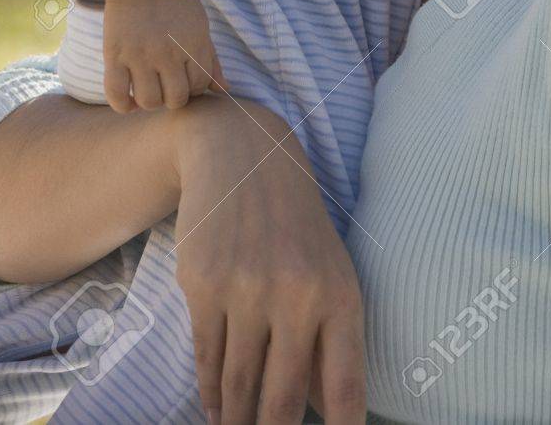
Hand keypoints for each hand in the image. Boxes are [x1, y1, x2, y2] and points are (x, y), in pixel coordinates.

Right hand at [103, 0, 228, 111]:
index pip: (199, 86)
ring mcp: (139, 54)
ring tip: (149, 89)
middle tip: (167, 85)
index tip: (184, 79)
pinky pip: (116, 94)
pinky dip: (122, 105)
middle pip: (175, 98)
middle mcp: (167, 52)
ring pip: (149, 101)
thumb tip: (223, 90)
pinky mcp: (114, 53)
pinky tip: (128, 101)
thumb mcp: (200, 26)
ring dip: (151, 101)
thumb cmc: (176, 2)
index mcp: (193, 44)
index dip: (193, 88)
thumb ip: (211, 60)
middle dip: (174, 97)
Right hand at [170, 94, 366, 424]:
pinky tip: (214, 407)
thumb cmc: (296, 223)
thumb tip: (329, 413)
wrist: (243, 153)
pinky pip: (207, 358)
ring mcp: (247, 290)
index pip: (347, 390)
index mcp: (341, 296)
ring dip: (236, 420)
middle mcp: (298, 296)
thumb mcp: (331, 271)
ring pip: (239, 386)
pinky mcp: (204, 284)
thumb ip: (331, 342)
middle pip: (282, 403)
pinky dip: (210, 391)